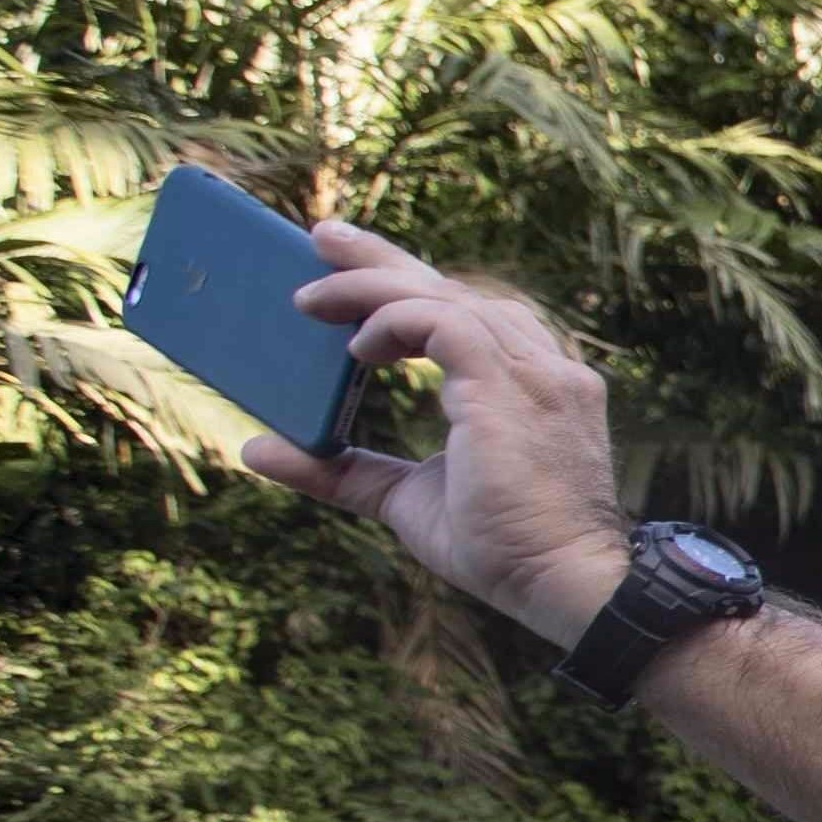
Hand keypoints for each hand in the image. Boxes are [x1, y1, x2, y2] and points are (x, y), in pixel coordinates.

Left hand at [238, 220, 635, 646]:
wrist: (563, 584)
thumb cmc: (504, 548)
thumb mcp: (406, 499)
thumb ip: (344, 469)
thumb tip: (258, 448)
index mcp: (532, 388)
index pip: (470, 315)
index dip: (413, 286)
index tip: (357, 269)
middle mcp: (542, 370)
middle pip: (456, 290)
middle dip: (383, 260)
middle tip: (321, 237)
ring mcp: (534, 374)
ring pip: (445, 297)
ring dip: (373, 288)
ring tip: (310, 300)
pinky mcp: (510, 387)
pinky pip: (442, 324)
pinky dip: (393, 324)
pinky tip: (356, 350)